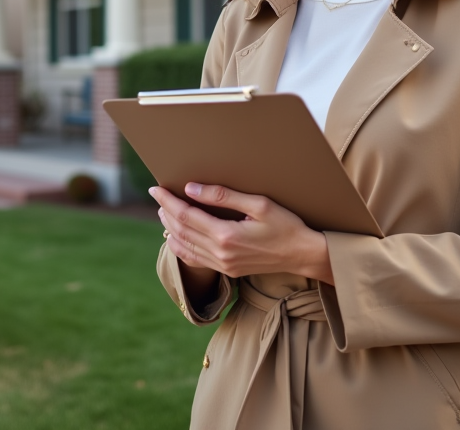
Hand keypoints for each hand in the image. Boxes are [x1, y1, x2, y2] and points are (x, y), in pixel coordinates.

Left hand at [150, 183, 333, 284]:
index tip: (156, 188)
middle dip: (166, 211)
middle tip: (156, 195)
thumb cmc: (286, 225)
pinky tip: (175, 237)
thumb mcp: (259, 204)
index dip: (168, 201)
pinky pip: (195, 260)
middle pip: (181, 230)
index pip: (186, 216)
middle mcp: (221, 254)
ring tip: (163, 211)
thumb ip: (223, 196)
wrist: (303, 255)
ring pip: (184, 246)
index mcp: (226, 236)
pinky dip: (180, 248)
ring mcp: (223, 265)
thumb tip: (192, 189)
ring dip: (170, 228)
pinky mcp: (228, 270)